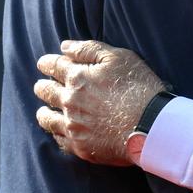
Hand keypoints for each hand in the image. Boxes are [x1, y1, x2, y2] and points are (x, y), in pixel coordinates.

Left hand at [34, 39, 165, 165]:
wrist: (150, 126)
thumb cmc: (139, 88)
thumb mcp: (120, 58)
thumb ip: (89, 49)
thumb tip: (64, 46)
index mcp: (78, 77)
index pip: (53, 66)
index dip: (47, 63)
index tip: (43, 63)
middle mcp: (69, 102)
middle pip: (45, 92)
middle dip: (42, 86)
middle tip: (41, 86)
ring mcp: (73, 125)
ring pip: (46, 118)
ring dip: (44, 112)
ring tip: (44, 111)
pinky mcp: (80, 146)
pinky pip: (59, 140)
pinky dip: (57, 133)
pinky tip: (60, 131)